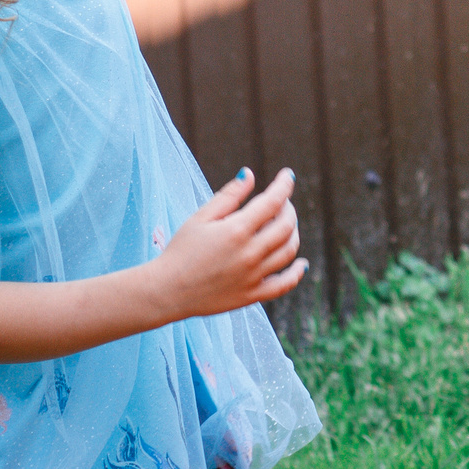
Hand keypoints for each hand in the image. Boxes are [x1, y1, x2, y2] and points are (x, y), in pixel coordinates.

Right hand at [154, 168, 305, 317]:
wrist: (166, 291)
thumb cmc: (180, 250)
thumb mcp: (200, 218)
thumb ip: (228, 196)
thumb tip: (249, 174)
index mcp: (236, 230)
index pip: (273, 201)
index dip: (284, 185)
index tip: (288, 175)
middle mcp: (249, 253)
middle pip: (286, 226)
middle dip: (288, 209)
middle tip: (282, 202)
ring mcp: (253, 276)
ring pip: (289, 251)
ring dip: (293, 234)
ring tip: (286, 225)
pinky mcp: (252, 295)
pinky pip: (284, 285)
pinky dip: (296, 274)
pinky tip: (301, 265)